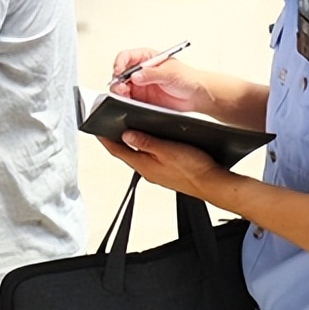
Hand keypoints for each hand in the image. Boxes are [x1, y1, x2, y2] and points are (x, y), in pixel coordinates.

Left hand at [98, 130, 223, 201]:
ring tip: (128, 130)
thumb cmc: (193, 168)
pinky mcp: (166, 173)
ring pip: (137, 156)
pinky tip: (151, 141)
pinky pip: (149, 159)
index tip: (96, 128)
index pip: (117, 150)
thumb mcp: (167, 150)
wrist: (212, 184)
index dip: (105, 139)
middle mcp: (147, 171)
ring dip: (131, 144)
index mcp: (143, 165)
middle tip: (109, 125)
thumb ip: (145, 142)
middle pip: (125, 153)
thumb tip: (126, 135)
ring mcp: (156, 173)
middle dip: (116, 139)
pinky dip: (145, 149)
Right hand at [109, 47, 208, 113]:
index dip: (120, 63)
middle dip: (117, 79)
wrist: (196, 96)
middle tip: (121, 87)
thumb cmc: (187, 78)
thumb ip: (151, 74)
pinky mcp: (141, 98)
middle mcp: (141, 70)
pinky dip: (124, 100)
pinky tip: (127, 102)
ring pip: (121, 86)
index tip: (119, 71)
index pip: (127, 57)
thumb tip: (135, 76)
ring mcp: (140, 85)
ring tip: (124, 94)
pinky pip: (128, 99)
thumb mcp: (170, 73)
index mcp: (147, 58)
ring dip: (119, 91)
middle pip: (120, 72)